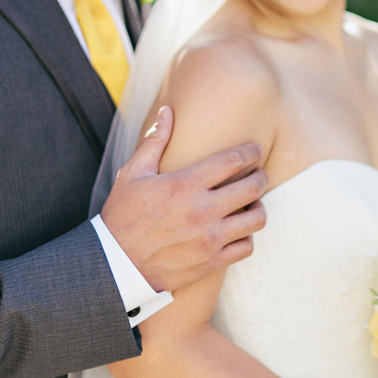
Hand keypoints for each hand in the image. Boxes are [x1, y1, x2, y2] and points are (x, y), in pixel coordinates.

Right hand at [101, 107, 267, 291]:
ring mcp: (210, 239)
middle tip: (258, 175)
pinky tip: (239, 231)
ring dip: (258, 208)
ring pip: (256, 219)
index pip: (233, 160)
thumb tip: (167, 112)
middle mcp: (202, 211)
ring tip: (252, 204)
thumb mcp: (133, 174)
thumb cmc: (123, 216)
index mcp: (185, 185)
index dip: (250, 152)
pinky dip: (247, 237)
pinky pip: (246, 247)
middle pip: (253, 187)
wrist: (117, 265)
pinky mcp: (211, 262)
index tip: (256, 150)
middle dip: (261, 177)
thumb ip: (154, 142)